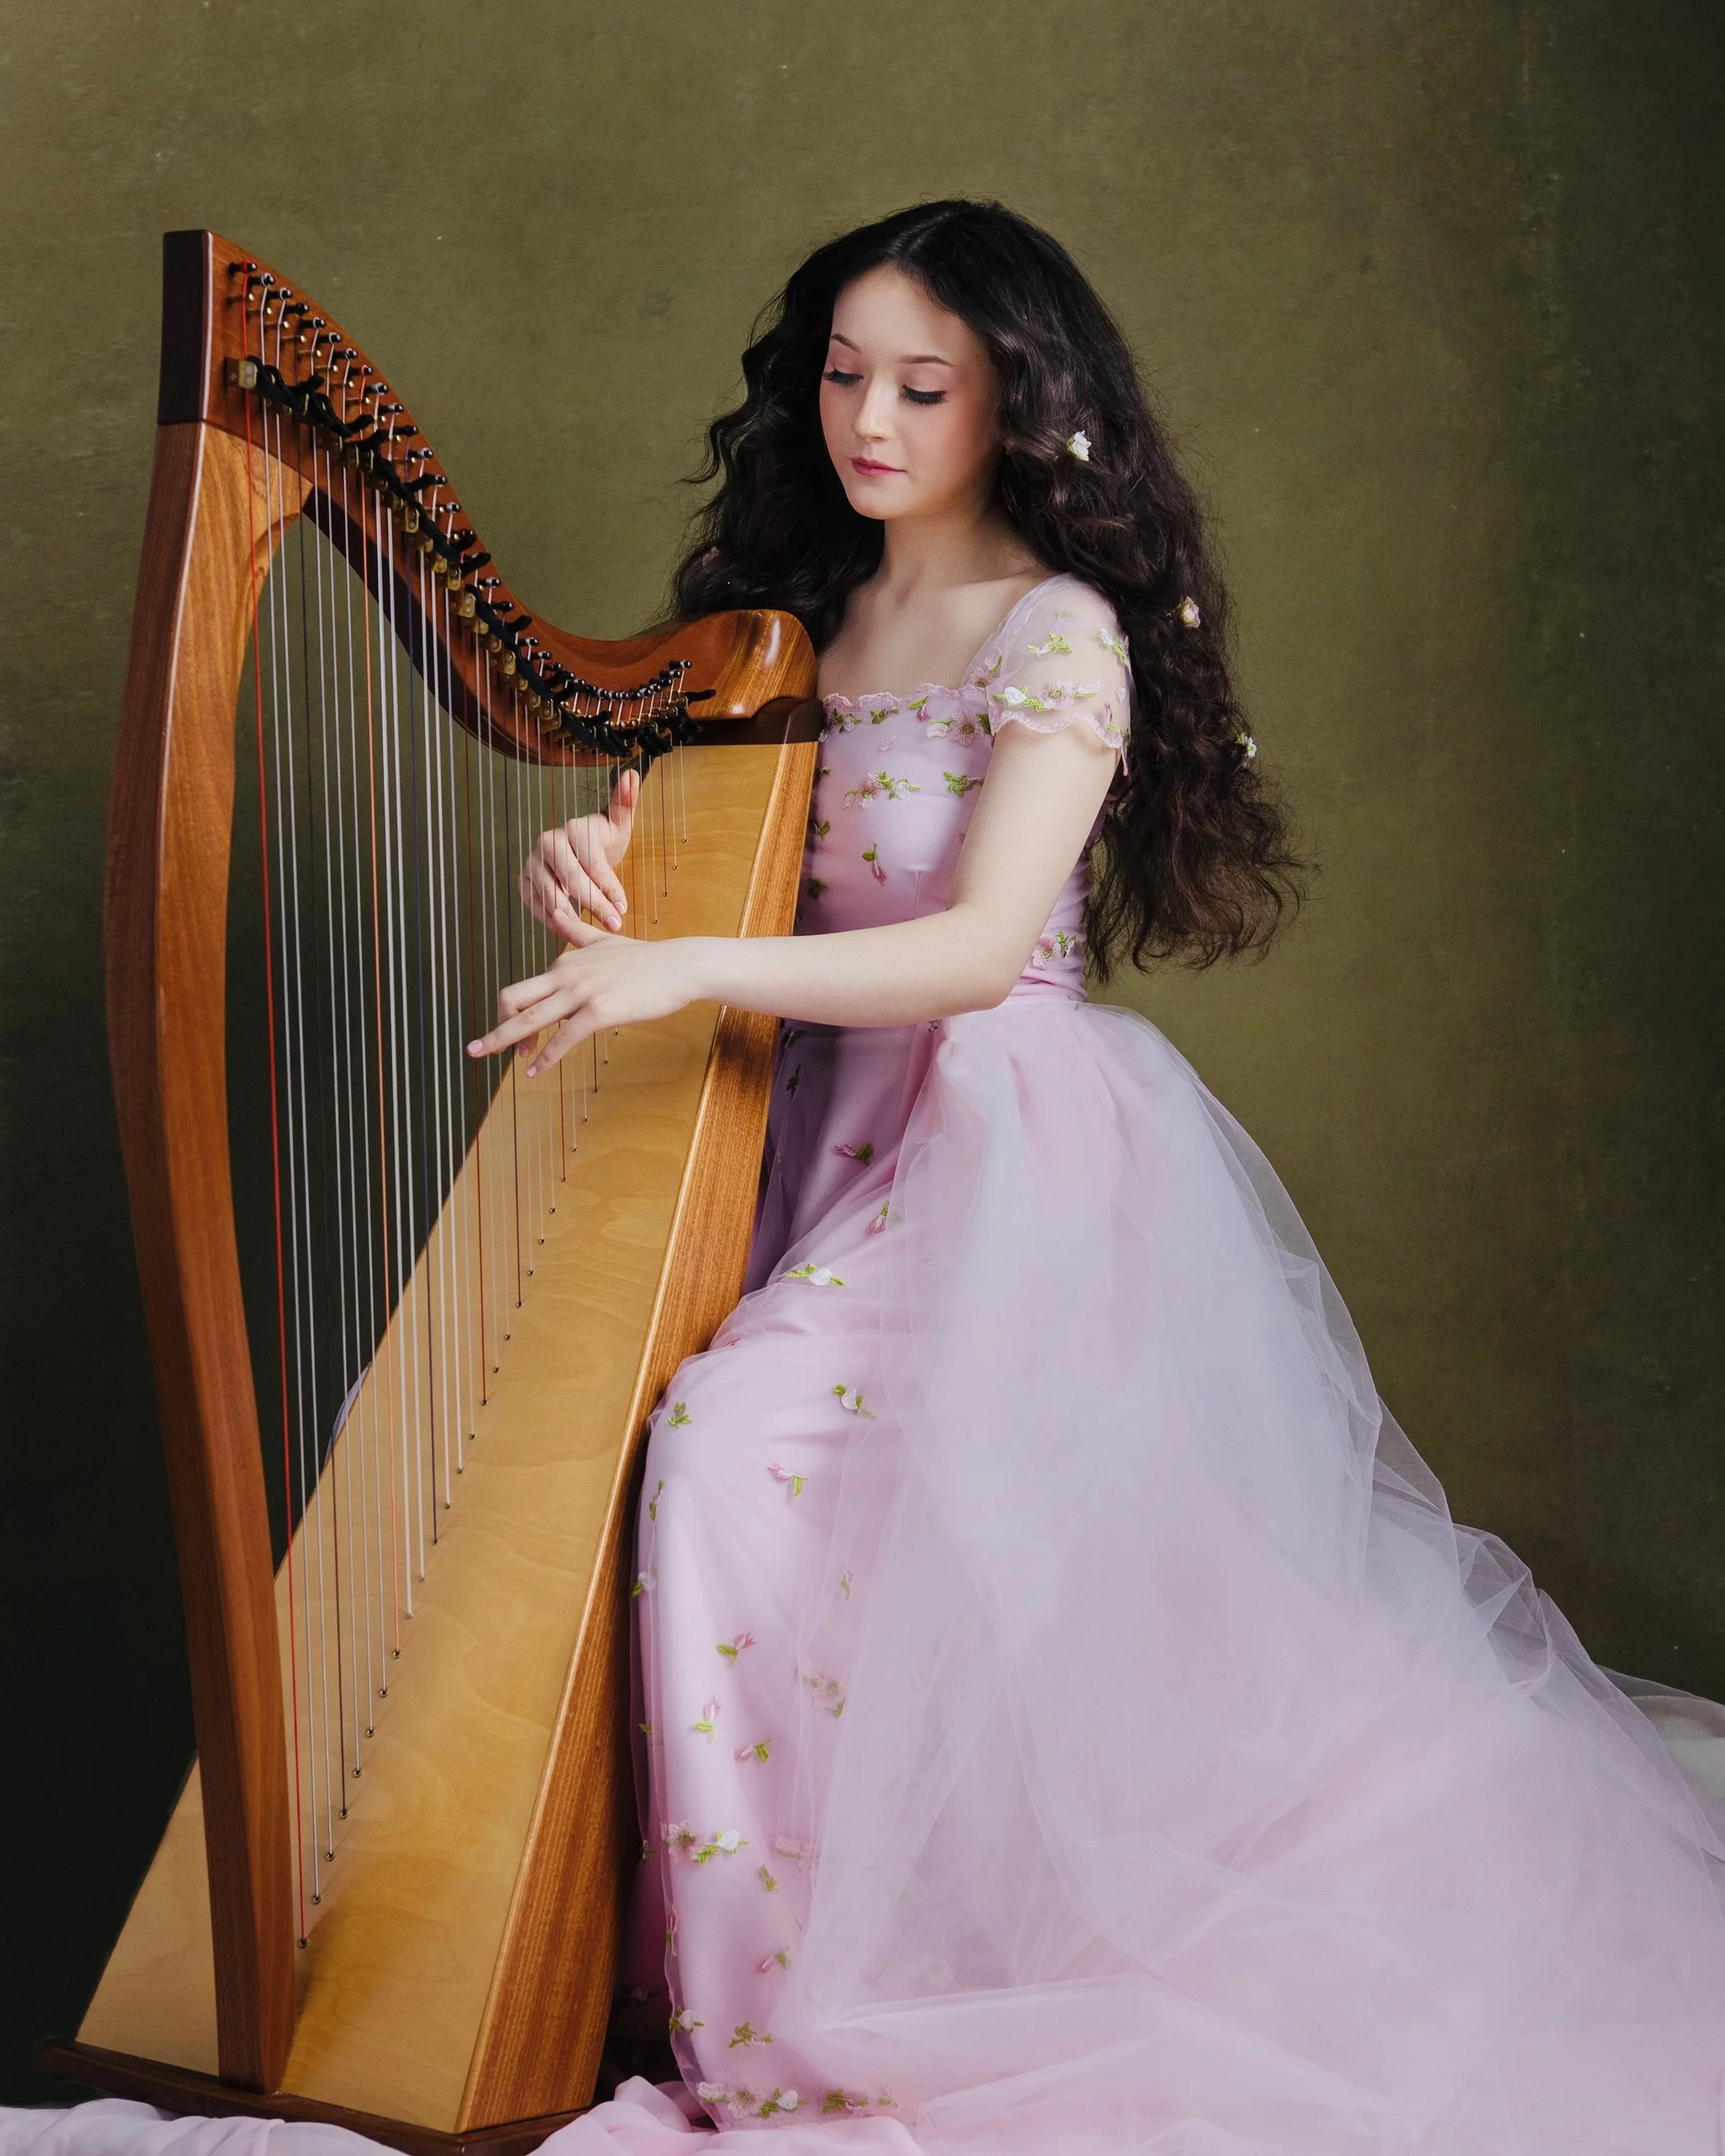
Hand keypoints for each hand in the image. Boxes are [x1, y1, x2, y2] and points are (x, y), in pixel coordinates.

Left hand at [467, 920, 708, 1075]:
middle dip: (493, 1026)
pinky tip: (534, 1072)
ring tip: (485, 1056)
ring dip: (505, 1041)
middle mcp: (566, 975)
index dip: (512, 1015)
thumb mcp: (604, 940)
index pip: (524, 990)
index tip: (515, 1039)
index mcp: (564, 963)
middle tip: (475, 1048)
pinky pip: (564, 1038)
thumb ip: (576, 930)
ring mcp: (582, 993)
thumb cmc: (646, 958)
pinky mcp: (600, 1011)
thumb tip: (556, 910)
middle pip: (514, 1000)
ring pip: (532, 1019)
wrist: (679, 966)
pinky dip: (545, 1058)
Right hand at [520, 768, 638, 938]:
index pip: (592, 862)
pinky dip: (550, 920)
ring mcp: (533, 862)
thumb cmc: (603, 840)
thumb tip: (632, 774)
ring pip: (551, 894)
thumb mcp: (619, 824)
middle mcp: (548, 842)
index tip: (624, 907)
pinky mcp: (525, 881)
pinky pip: (534, 904)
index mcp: (573, 828)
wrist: (579, 852)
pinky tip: (570, 930)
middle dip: (595, 905)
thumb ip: (625, 803)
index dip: (609, 887)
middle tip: (614, 925)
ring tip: (592, 933)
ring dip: (573, 917)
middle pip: (571, 880)